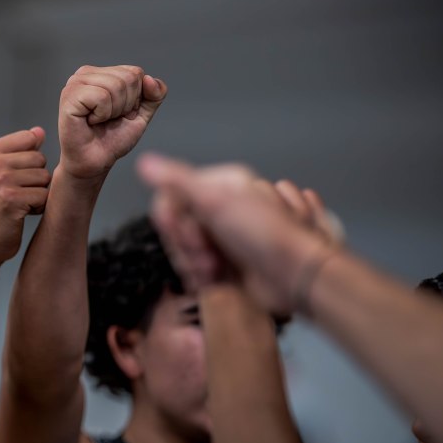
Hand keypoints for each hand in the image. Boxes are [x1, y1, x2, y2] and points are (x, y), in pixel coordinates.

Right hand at [0, 127, 50, 263]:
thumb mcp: (1, 172)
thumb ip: (21, 150)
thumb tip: (39, 131)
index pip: (29, 138)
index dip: (30, 160)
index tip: (14, 176)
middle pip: (39, 158)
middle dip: (35, 178)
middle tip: (16, 193)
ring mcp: (0, 180)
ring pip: (44, 177)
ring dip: (38, 193)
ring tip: (19, 203)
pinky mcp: (11, 199)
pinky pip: (44, 195)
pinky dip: (38, 207)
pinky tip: (22, 214)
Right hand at [58, 65, 166, 179]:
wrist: (95, 162)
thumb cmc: (113, 138)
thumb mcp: (142, 114)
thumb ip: (155, 94)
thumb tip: (148, 78)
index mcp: (101, 72)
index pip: (135, 73)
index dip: (135, 98)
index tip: (120, 114)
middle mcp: (86, 73)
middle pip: (128, 78)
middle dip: (126, 104)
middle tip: (109, 119)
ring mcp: (75, 83)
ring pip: (116, 86)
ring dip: (114, 111)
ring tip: (99, 120)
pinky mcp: (69, 96)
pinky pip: (101, 97)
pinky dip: (103, 114)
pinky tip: (90, 121)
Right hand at [137, 155, 336, 316]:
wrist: (297, 276)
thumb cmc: (265, 233)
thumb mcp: (216, 199)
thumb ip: (176, 180)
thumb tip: (144, 162)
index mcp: (220, 186)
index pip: (171, 196)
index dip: (172, 218)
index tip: (185, 231)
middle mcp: (220, 209)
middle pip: (176, 225)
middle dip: (186, 245)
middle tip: (207, 255)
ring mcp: (222, 238)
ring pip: (183, 249)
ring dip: (193, 263)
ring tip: (216, 270)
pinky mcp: (224, 264)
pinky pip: (194, 269)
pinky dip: (201, 277)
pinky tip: (217, 280)